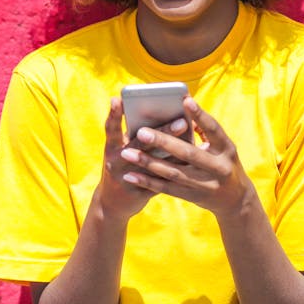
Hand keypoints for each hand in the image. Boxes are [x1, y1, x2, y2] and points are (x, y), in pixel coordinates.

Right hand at [93, 97, 181, 219]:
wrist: (112, 205)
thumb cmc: (122, 167)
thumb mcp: (121, 151)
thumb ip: (136, 136)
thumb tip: (163, 117)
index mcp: (111, 148)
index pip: (111, 128)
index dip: (115, 114)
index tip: (119, 98)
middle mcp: (117, 162)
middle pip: (140, 144)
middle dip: (162, 132)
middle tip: (182, 121)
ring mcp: (127, 179)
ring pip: (154, 164)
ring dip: (174, 153)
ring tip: (192, 146)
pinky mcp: (139, 193)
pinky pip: (160, 180)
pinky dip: (175, 170)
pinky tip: (192, 164)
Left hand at [119, 98, 256, 217]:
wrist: (236, 200)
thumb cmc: (224, 164)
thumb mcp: (223, 148)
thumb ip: (206, 131)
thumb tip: (183, 110)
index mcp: (227, 149)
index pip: (214, 129)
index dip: (200, 115)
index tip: (184, 100)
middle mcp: (218, 167)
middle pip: (189, 153)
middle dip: (164, 142)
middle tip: (141, 132)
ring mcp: (206, 184)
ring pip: (173, 173)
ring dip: (148, 163)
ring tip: (128, 153)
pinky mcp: (193, 196)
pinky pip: (167, 188)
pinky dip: (148, 182)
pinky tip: (130, 175)